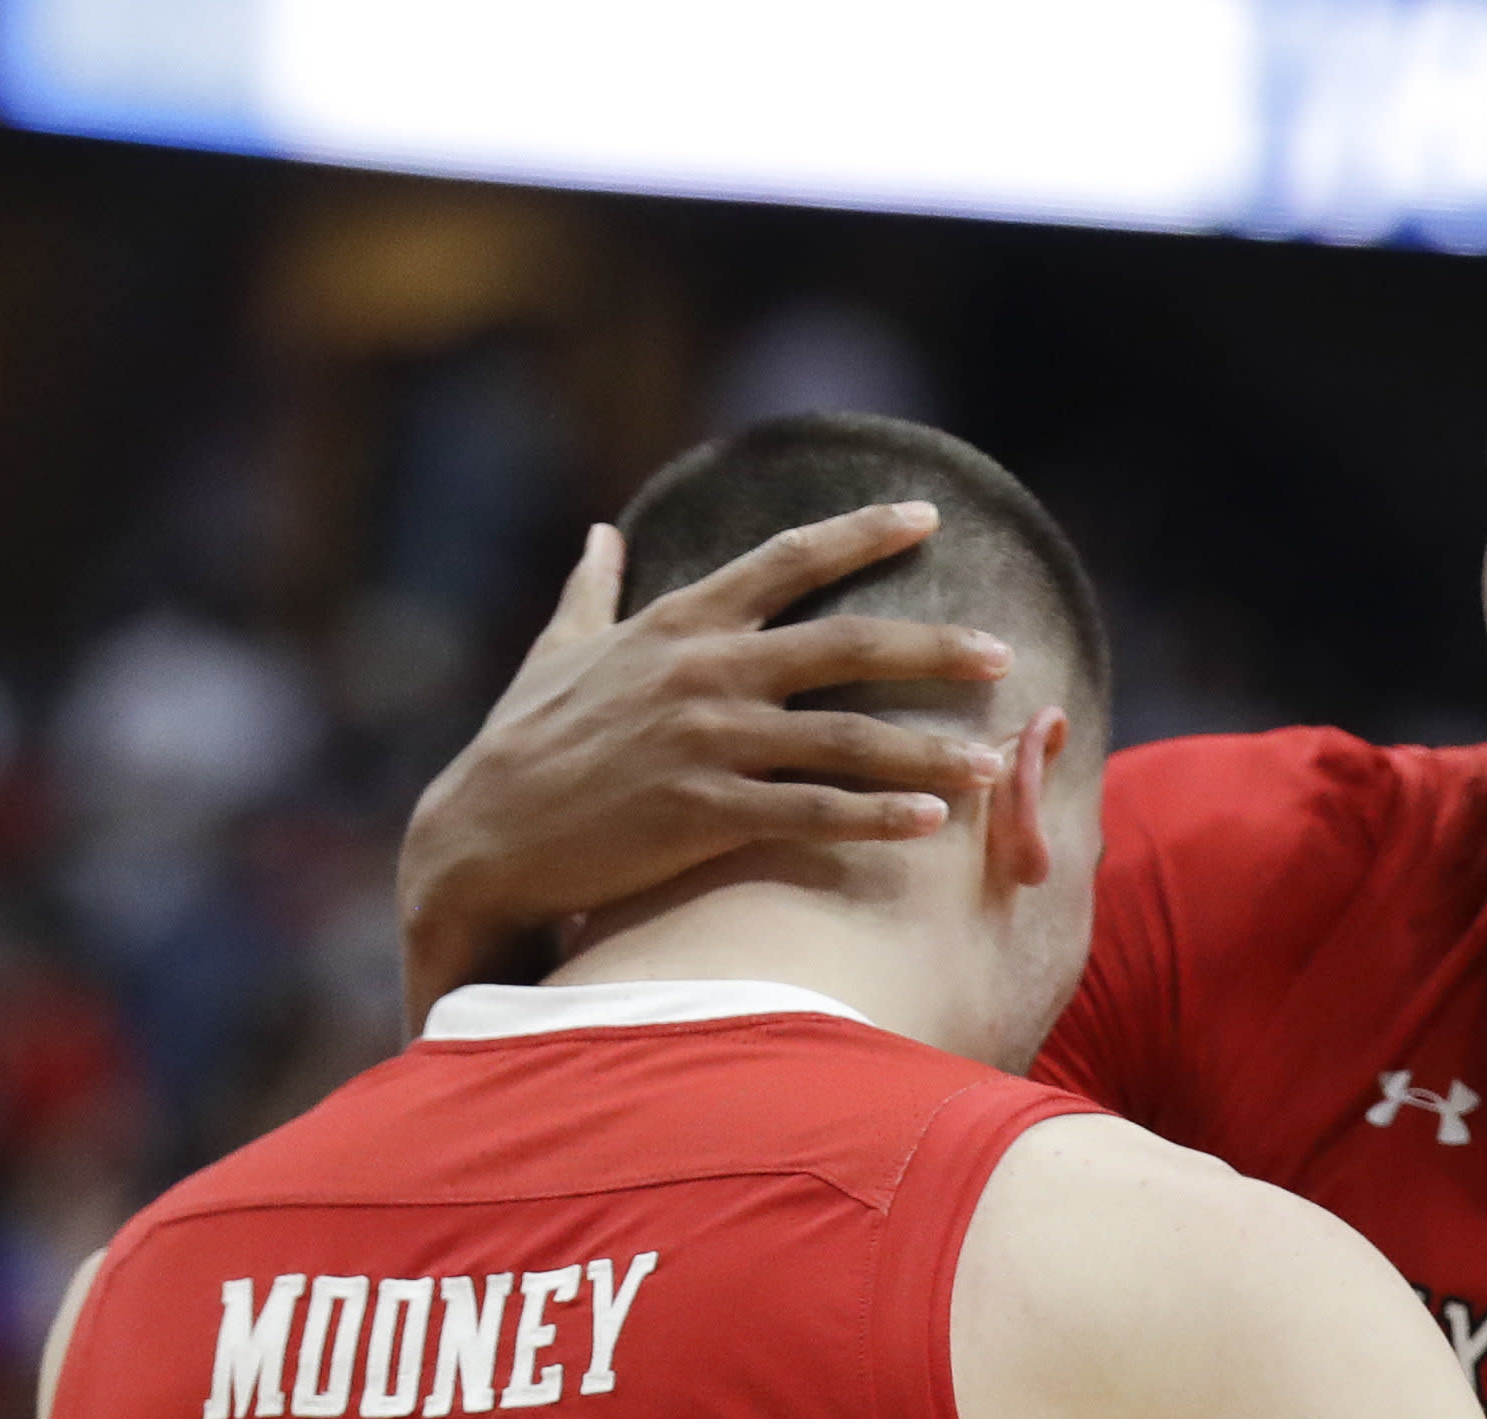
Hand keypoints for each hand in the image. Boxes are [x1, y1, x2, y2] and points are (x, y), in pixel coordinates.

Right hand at [399, 504, 1014, 1012]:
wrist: (483, 837)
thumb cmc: (524, 742)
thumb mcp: (557, 650)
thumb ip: (592, 590)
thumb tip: (600, 535)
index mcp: (678, 622)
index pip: (786, 559)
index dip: (861, 533)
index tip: (927, 513)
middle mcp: (702, 671)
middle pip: (845, 644)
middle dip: (933, 648)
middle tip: (1004, 651)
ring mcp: (705, 741)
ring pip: (844, 738)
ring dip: (927, 751)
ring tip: (992, 761)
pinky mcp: (702, 812)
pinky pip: (810, 813)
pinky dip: (876, 818)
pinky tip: (932, 825)